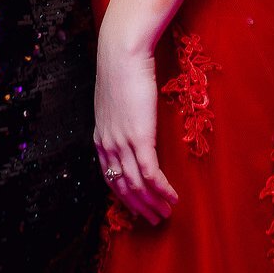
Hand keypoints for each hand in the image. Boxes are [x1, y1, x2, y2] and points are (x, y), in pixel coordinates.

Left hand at [94, 39, 177, 224]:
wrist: (122, 53)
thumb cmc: (122, 69)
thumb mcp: (115, 99)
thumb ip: (120, 116)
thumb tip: (131, 121)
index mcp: (100, 137)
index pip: (109, 178)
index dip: (124, 196)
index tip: (137, 207)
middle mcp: (108, 144)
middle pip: (122, 187)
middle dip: (139, 207)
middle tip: (155, 219)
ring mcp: (123, 142)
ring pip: (137, 185)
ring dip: (153, 203)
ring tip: (167, 213)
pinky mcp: (140, 137)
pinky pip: (151, 173)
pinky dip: (162, 189)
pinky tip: (173, 197)